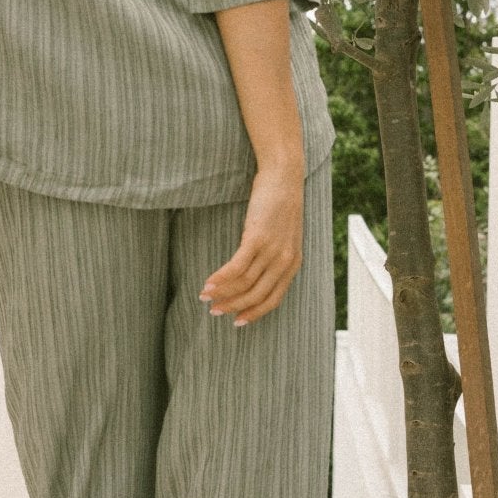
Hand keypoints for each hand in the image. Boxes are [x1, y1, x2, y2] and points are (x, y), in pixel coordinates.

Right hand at [199, 160, 303, 327]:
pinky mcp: (257, 238)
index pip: (273, 299)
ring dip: (222, 293)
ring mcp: (271, 250)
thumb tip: (254, 274)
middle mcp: (284, 261)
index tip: (237, 321)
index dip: (254, 313)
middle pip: (256, 295)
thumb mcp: (284, 236)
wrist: (284, 177)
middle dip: (233, 306)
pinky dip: (220, 278)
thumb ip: (275, 257)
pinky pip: (236, 268)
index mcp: (293, 264)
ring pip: (244, 284)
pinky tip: (208, 283)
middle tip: (215, 311)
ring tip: (205, 296)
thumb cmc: (280, 204)